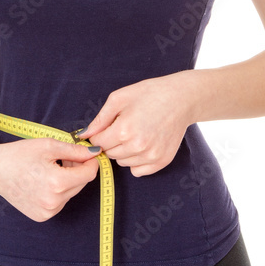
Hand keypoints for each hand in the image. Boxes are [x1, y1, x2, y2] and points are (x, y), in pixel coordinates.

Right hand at [0, 137, 100, 221]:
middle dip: (77, 170)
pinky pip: (60, 202)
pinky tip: (43, 181)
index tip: (86, 153)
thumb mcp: (49, 145)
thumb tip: (96, 153)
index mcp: (57, 183)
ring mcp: (47, 212)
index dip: (91, 161)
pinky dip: (58, 191)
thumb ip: (76, 151)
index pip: (89, 174)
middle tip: (62, 159)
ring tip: (50, 169)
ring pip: (71, 193)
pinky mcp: (42, 217)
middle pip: (81, 184)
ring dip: (68, 181)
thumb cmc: (20, 154)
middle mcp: (54, 202)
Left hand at [74, 72, 193, 176]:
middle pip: (109, 153)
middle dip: (111, 142)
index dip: (98, 134)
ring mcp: (150, 156)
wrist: (181, 99)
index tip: (106, 128)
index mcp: (124, 130)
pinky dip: (136, 161)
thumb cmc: (150, 94)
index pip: (98, 143)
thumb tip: (84, 135)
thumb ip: (100, 119)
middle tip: (123, 128)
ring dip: (123, 152)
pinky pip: (137, 171)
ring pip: (122, 163)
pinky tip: (142, 146)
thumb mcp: (119, 98)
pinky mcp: (161, 161)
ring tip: (135, 134)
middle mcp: (137, 146)